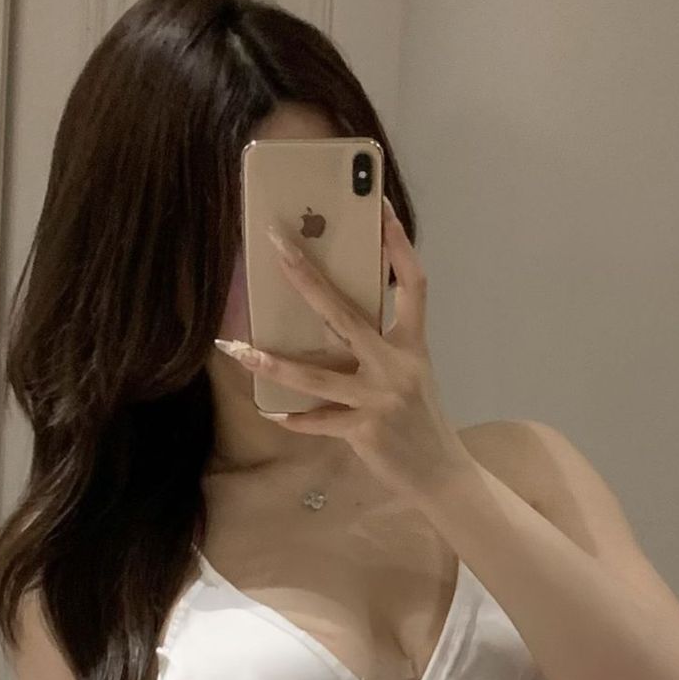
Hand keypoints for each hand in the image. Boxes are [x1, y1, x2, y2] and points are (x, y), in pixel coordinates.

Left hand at [214, 198, 473, 503]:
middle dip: (307, 276)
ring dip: (272, 362)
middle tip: (277, 244)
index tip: (379, 205)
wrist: (442, 474)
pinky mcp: (365, 431)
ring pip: (315, 376)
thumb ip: (380, 347)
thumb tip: (329, 321)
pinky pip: (319, 421)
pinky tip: (271, 411)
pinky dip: (295, 418)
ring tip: (236, 347)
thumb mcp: (412, 375)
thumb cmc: (420, 421)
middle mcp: (397, 365)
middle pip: (345, 313)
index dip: (398, 242)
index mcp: (413, 345)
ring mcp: (380, 399)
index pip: (412, 282)